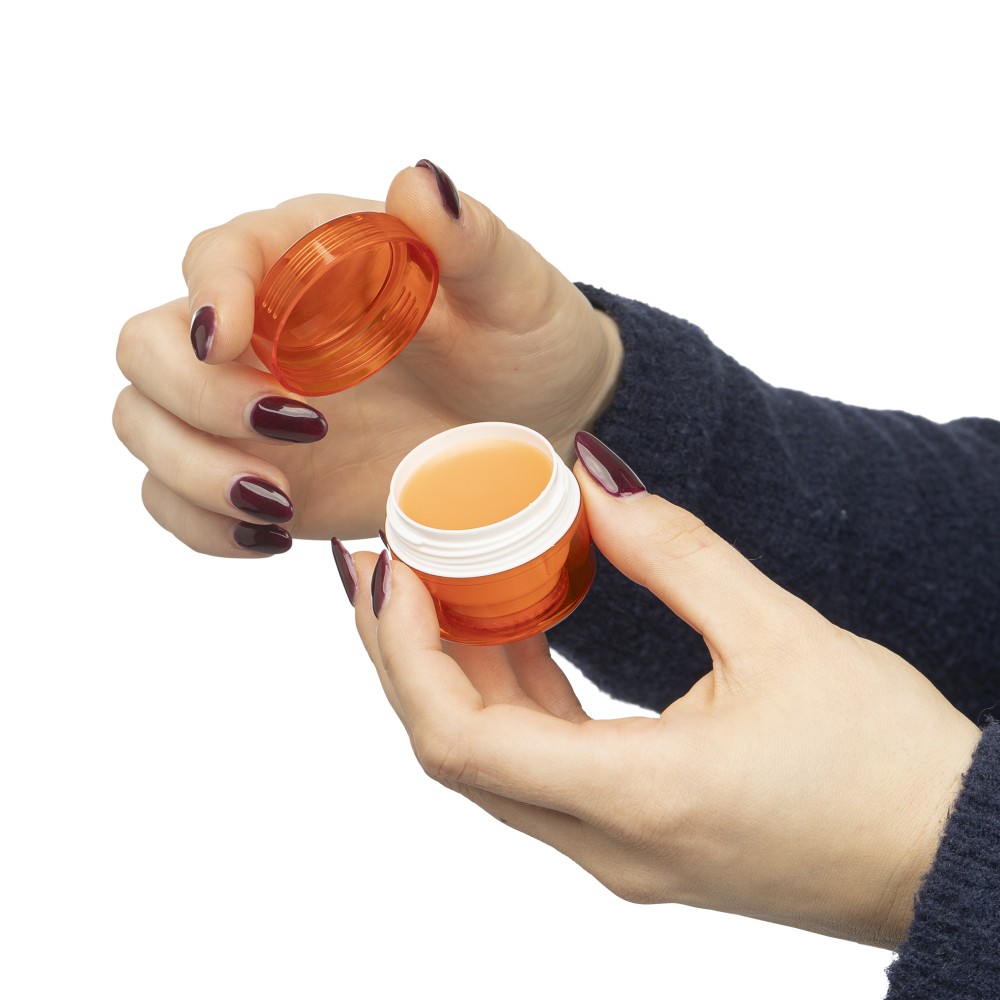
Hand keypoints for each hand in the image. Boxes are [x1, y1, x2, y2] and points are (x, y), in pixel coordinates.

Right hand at [113, 162, 621, 553]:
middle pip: (147, 347)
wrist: (533, 421)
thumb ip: (467, 241)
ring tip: (281, 501)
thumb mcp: (512, 290)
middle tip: (295, 431)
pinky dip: (201, 523)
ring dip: (191, 470)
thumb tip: (421, 184)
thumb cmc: (521, 340)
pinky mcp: (257, 470)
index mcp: (308, 257)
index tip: (232, 339)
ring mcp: (248, 406)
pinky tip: (272, 535)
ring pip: (145, 424)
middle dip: (193, 397)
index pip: (217, 255)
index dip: (208, 292)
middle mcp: (260, 329)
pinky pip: (177, 498)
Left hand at [349, 432, 980, 947]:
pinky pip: (538, 769)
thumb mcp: (781, 635)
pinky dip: (511, 697)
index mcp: (635, 796)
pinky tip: (518, 629)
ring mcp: (618, 851)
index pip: (454, 735)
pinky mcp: (638, 839)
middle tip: (395, 559)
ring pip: (490, 762)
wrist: (955, 856)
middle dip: (407, 651)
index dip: (405, 647)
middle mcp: (606, 843)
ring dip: (457, 671)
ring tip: (447, 580)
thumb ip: (674, 552)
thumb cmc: (890, 764)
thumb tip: (591, 481)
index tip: (396, 564)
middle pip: (450, 751)